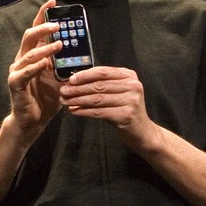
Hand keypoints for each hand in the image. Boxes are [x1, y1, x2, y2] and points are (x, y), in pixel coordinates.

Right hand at [6, 0, 63, 134]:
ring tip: (60, 45)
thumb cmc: (45, 98)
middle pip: (29, 37)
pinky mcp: (15, 84)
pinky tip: (45, 64)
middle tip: (58, 25)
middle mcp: (22, 60)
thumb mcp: (59, 77)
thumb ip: (65, 64)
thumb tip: (81, 51)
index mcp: (32, 55)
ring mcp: (17, 71)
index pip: (36, 31)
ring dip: (45, 48)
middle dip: (43, 28)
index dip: (42, 15)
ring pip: (28, 54)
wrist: (33, 121)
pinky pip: (24, 73)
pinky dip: (35, 67)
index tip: (52, 2)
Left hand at [58, 66, 205, 205]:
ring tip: (65, 101)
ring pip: (97, 99)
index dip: (85, 75)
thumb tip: (73, 82)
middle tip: (63, 91)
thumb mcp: (117, 93)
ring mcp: (131, 101)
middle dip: (78, 89)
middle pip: (98, 86)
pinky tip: (74, 111)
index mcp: (129, 76)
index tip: (70, 80)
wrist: (143, 133)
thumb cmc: (125, 110)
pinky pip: (99, 112)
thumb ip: (101, 85)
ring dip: (78, 100)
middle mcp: (132, 86)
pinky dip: (84, 111)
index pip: (103, 72)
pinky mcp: (126, 115)